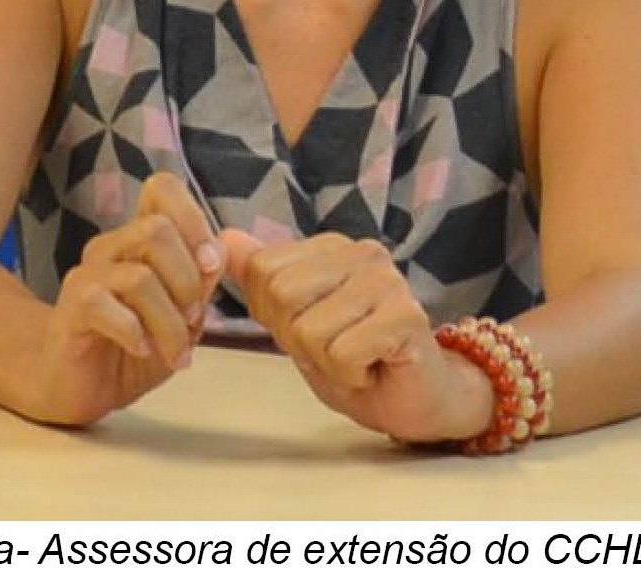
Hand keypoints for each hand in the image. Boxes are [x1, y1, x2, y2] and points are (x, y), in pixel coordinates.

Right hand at [24, 172, 223, 425]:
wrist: (81, 390)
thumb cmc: (138, 347)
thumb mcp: (182, 318)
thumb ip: (201, 283)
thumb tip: (217, 252)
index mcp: (140, 239)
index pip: (161, 188)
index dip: (193, 218)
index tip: (210, 265)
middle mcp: (112, 246)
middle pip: (157, 229)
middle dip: (188, 280)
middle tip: (194, 319)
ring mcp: (87, 274)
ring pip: (140, 276)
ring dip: (169, 321)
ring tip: (175, 351)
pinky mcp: (70, 308)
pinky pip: (105, 305)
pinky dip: (135, 333)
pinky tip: (141, 350)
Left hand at [221, 229, 491, 442]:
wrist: (417, 399)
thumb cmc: (355, 359)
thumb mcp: (295, 320)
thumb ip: (261, 280)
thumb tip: (224, 241)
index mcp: (330, 247)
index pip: (262, 270)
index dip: (274, 315)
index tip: (309, 330)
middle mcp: (360, 251)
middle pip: (281, 296)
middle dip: (297, 339)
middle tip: (334, 348)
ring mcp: (386, 280)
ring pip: (309, 330)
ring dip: (326, 361)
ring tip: (356, 357)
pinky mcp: (406, 315)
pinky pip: (342, 353)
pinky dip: (350, 374)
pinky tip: (374, 367)